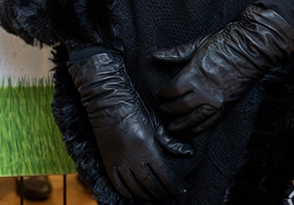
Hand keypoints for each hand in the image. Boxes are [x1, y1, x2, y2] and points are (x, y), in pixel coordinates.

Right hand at [68, 51, 190, 201]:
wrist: (106, 99)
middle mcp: (132, 157)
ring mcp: (118, 160)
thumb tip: (187, 152)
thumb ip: (170, 140)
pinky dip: (126, 191)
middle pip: (150, 184)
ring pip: (134, 187)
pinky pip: (117, 182)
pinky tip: (133, 194)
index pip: (164, 175)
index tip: (179, 190)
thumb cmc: (131, 106)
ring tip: (153, 197)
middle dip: (161, 193)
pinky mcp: (107, 160)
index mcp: (147, 147)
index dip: (173, 186)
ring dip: (145, 195)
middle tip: (168, 196)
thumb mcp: (154, 122)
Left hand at [153, 4, 293, 134]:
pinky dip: (202, 127)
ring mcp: (217, 101)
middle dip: (170, 109)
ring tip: (172, 127)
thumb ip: (177, 53)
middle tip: (163, 110)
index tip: (160, 94)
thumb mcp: (198, 44)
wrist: (252, 50)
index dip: (164, 94)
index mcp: (194, 76)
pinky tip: (195, 130)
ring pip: (195, 118)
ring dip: (182, 123)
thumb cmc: (224, 44)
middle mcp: (204, 92)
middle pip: (181, 106)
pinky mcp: (228, 106)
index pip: (173, 90)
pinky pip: (213, 121)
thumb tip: (156, 55)